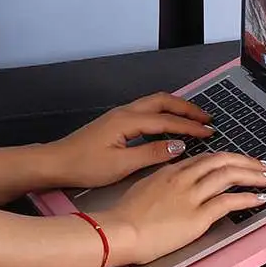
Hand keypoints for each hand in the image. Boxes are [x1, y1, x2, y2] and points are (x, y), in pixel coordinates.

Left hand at [45, 94, 213, 189]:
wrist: (56, 163)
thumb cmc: (84, 165)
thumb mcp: (121, 164)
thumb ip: (152, 154)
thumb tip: (179, 147)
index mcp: (128, 121)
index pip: (167, 120)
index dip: (190, 126)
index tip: (209, 132)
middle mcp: (125, 112)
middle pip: (163, 101)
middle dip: (187, 109)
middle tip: (206, 119)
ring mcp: (119, 115)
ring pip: (154, 104)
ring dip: (175, 109)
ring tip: (193, 119)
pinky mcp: (115, 122)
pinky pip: (146, 112)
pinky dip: (163, 114)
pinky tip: (168, 126)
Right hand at [98, 152, 265, 266]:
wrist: (120, 231)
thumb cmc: (125, 217)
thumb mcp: (144, 189)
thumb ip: (162, 184)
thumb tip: (173, 186)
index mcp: (170, 171)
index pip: (205, 158)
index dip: (226, 158)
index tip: (239, 161)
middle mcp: (183, 178)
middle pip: (222, 161)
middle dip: (246, 161)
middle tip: (262, 165)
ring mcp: (192, 196)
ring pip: (229, 176)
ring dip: (253, 175)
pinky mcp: (198, 216)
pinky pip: (229, 201)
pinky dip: (247, 198)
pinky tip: (258, 199)